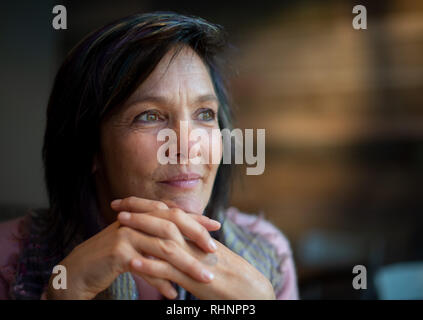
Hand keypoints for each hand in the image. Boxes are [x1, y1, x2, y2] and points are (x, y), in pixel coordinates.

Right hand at [45, 197, 219, 299]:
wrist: (78, 270)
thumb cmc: (111, 257)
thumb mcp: (135, 241)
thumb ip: (155, 236)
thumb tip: (182, 240)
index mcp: (141, 215)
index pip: (174, 213)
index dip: (196, 218)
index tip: (217, 225)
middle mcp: (135, 220)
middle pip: (173, 226)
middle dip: (196, 238)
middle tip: (214, 252)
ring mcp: (126, 234)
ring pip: (164, 248)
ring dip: (187, 265)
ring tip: (204, 279)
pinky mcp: (119, 253)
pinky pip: (148, 268)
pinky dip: (162, 283)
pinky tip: (174, 294)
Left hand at [115, 198, 275, 299]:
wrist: (253, 292)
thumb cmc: (232, 277)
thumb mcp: (209, 256)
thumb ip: (193, 245)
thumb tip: (173, 239)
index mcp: (199, 235)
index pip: (171, 213)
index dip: (148, 205)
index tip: (127, 201)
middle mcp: (197, 242)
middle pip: (166, 218)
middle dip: (140, 209)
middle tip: (117, 204)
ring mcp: (196, 260)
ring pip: (165, 239)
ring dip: (142, 230)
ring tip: (120, 224)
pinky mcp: (196, 280)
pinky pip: (171, 271)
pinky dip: (151, 266)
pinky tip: (132, 263)